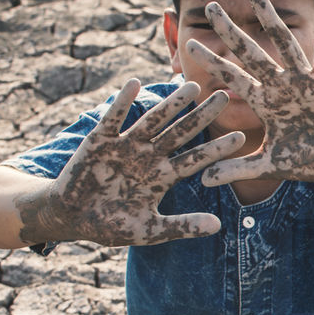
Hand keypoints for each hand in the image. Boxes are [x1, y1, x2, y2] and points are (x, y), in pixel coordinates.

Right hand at [17, 79, 242, 246]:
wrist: (71, 219)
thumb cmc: (111, 226)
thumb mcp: (150, 231)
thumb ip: (182, 227)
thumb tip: (218, 227)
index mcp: (163, 177)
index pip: (195, 159)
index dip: (216, 149)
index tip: (242, 138)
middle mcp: (149, 156)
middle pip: (181, 132)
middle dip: (201, 116)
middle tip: (225, 97)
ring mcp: (125, 146)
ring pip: (153, 121)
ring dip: (171, 104)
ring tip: (191, 87)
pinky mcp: (100, 141)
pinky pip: (113, 119)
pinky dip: (122, 102)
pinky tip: (134, 83)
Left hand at [186, 0, 313, 186]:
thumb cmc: (309, 160)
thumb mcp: (270, 165)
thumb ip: (238, 169)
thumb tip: (204, 179)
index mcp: (265, 101)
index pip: (232, 77)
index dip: (212, 62)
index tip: (188, 44)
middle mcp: (280, 85)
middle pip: (250, 52)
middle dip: (230, 30)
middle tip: (210, 7)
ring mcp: (304, 81)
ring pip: (284, 45)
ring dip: (270, 20)